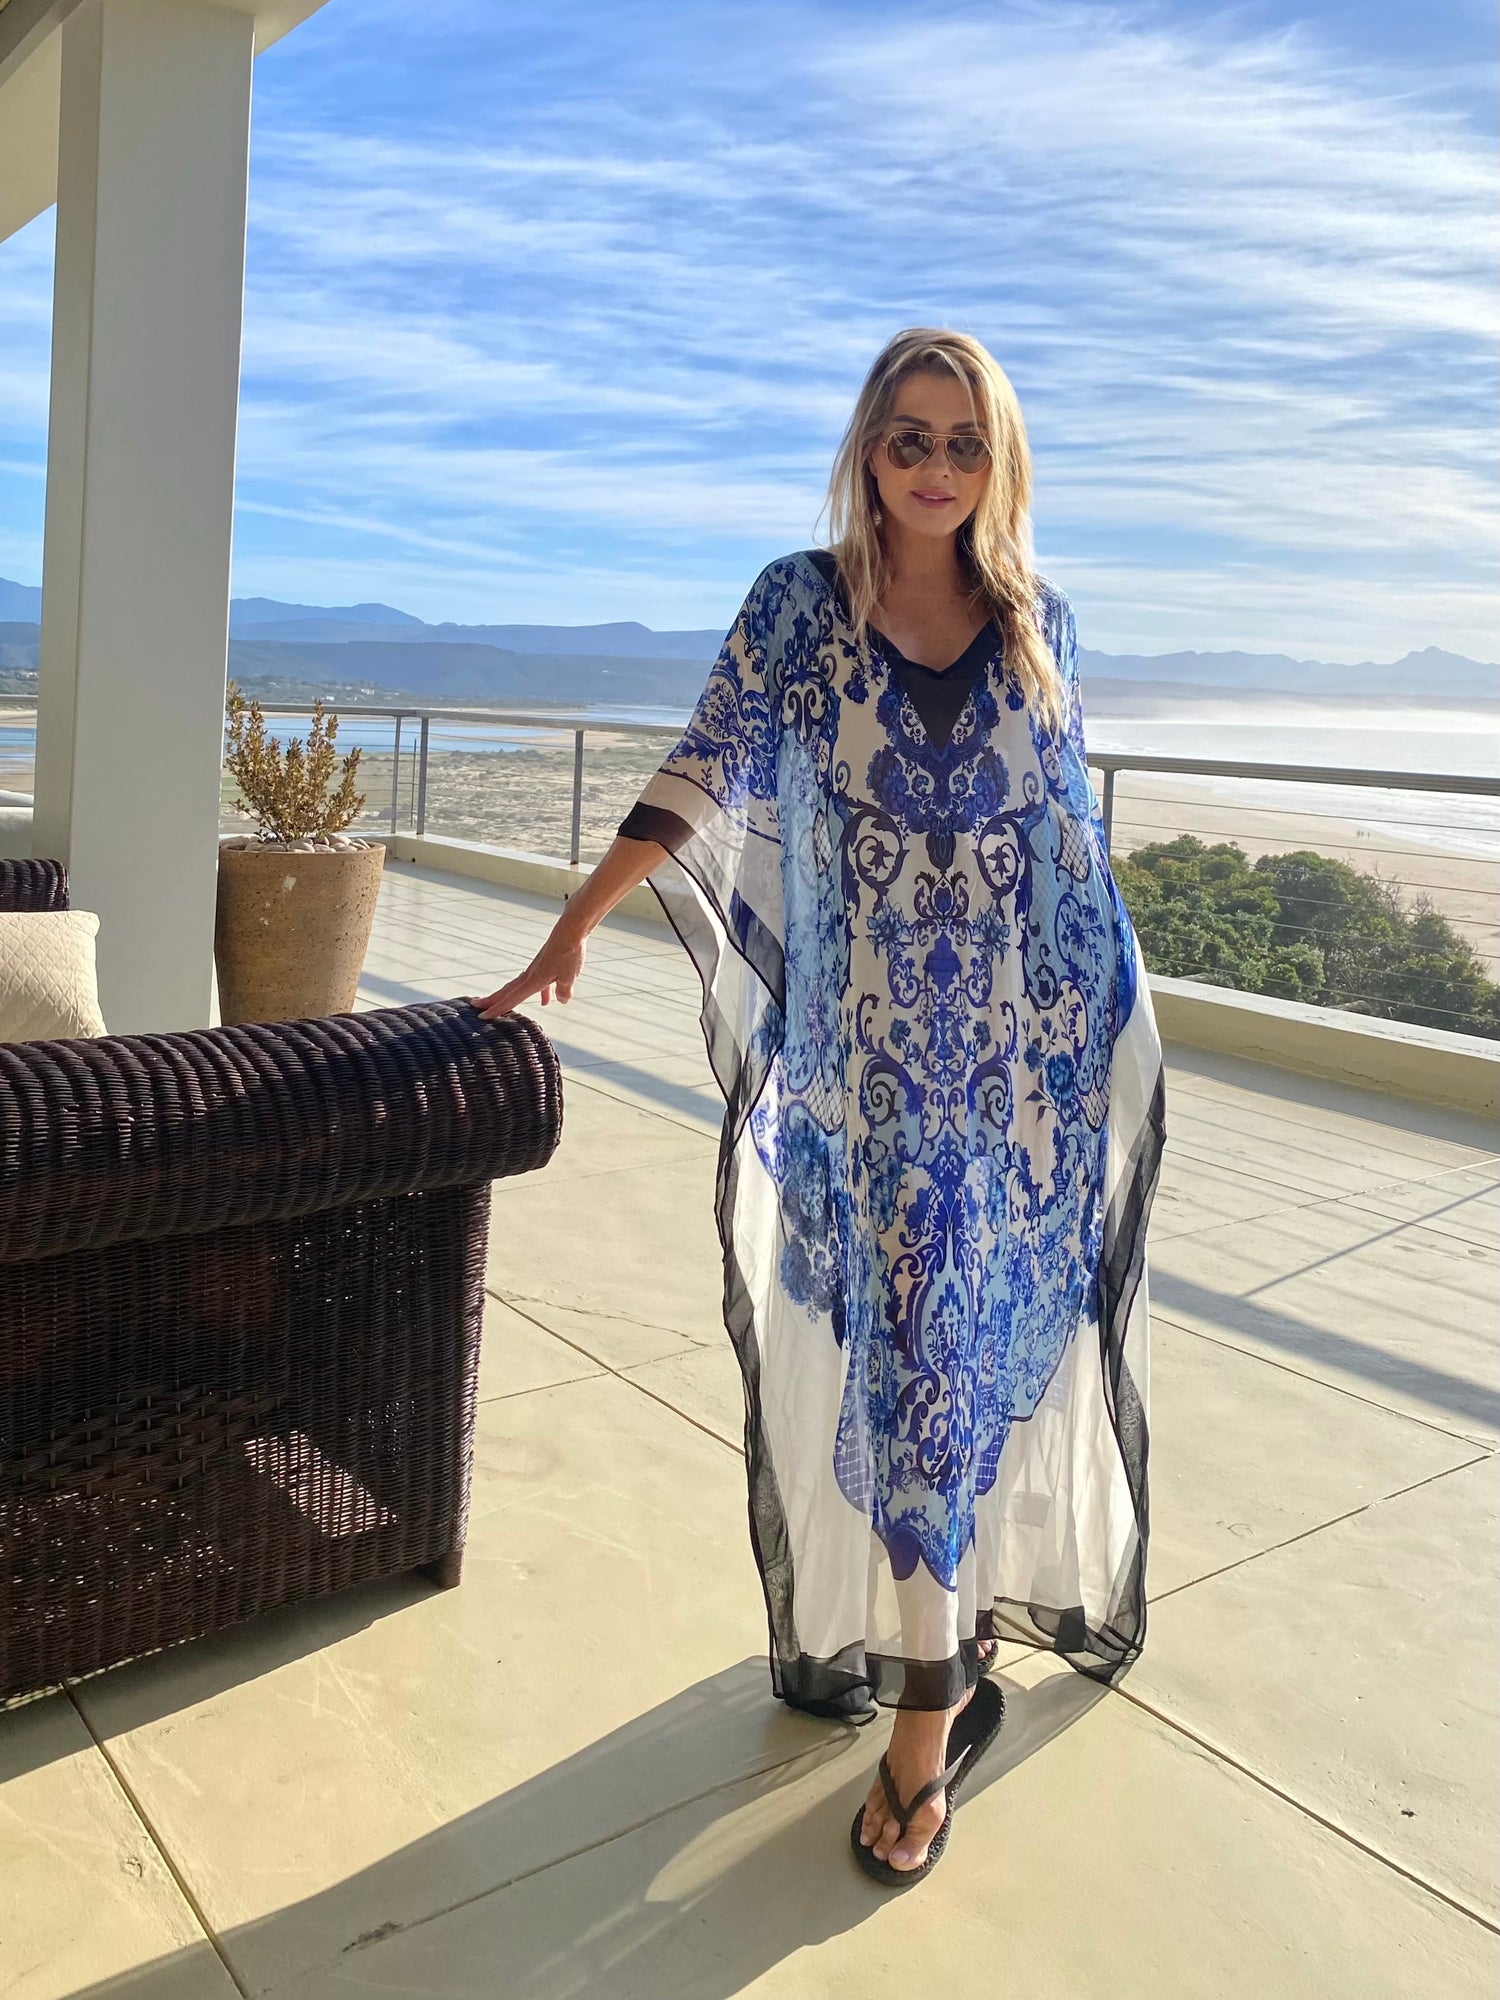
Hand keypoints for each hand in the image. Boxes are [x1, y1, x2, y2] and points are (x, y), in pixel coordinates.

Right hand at [469, 923, 586, 1019]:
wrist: (571, 930)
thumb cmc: (568, 951)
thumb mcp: (568, 976)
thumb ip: (563, 991)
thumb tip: (560, 1000)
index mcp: (533, 980)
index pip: (512, 998)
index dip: (497, 1009)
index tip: (483, 1016)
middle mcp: (531, 974)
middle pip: (507, 991)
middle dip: (492, 1000)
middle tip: (476, 1005)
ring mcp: (536, 969)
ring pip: (518, 986)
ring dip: (508, 995)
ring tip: (501, 1003)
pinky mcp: (544, 964)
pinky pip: (536, 982)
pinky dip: (539, 992)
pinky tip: (545, 1000)